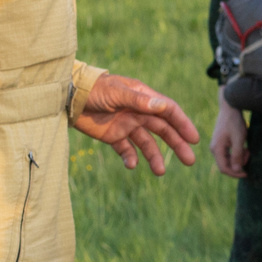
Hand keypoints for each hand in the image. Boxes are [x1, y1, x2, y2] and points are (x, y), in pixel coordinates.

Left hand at [74, 73, 200, 173]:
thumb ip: (139, 101)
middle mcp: (139, 112)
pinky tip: (131, 165)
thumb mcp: (117, 93)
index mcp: (144, 98)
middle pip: (163, 130)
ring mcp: (127, 125)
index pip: (169, 112)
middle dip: (177, 144)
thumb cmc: (94, 89)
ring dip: (155, 157)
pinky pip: (126, 150)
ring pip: (147, 143)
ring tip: (160, 172)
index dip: (183, 124)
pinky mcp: (113, 136)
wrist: (68, 97)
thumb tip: (163, 106)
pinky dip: (130, 158)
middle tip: (190, 160)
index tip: (193, 139)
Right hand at [213, 100, 248, 178]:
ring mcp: (217, 145)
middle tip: (249, 154)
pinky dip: (238, 153)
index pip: (224, 168)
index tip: (247, 173)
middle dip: (239, 164)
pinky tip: (245, 147)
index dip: (235, 173)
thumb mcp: (239, 138)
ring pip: (228, 159)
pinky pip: (229, 153)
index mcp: (216, 149)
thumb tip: (236, 170)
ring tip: (248, 149)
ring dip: (239, 158)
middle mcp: (214, 149)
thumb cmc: (234, 122)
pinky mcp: (221, 142)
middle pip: (226, 165)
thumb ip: (237, 154)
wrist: (230, 107)